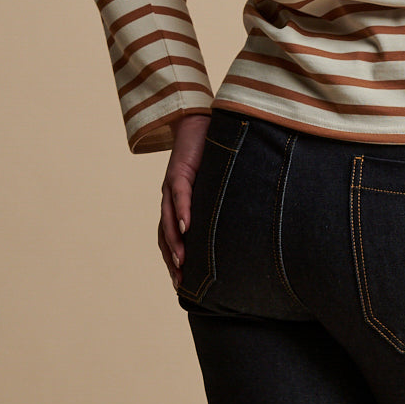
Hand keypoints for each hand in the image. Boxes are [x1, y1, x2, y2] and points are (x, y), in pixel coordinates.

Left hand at [157, 113, 210, 288]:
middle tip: (179, 282)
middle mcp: (169, 198)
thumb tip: (239, 220)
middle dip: (171, 259)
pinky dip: (182, 211)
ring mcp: (171, 185)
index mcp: (175, 203)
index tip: (180, 282)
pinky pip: (179, 194)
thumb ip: (217, 200)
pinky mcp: (179, 170)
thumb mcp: (212, 183)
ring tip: (182, 261)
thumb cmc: (206, 152)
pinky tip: (187, 226)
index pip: (169, 237)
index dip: (173, 259)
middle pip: (164, 235)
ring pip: (168, 220)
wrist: (195, 121)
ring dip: (174, 242)